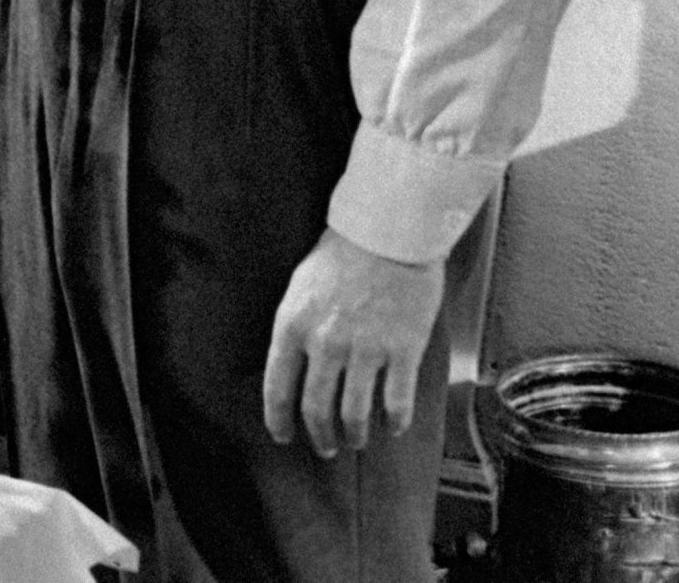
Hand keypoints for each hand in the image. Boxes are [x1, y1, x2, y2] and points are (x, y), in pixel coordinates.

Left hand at [262, 227, 445, 456]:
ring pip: (354, 414)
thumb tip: (294, 364)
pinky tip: (393, 425)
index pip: (277, 387)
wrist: (388, 232)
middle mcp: (325, 343)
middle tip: (325, 447)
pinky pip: (396, 402)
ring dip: (354, 435)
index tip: (282, 435)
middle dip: (319, 436)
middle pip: (315, 409)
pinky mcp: (402, 351)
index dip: (278, 419)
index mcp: (293, 325)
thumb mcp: (301, 287)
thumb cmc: (343, 253)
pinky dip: (394, 421)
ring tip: (357, 440)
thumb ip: (296, 328)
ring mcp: (365, 349)